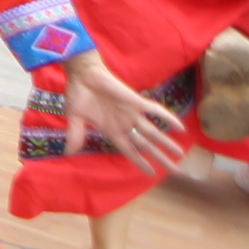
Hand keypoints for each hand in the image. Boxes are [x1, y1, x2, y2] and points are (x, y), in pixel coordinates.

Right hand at [60, 49, 185, 174]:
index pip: (130, 151)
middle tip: (176, 171)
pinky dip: (168, 118)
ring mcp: (132, 114)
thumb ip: (75, 135)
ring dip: (166, 143)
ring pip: (153, 132)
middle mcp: (125, 125)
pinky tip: (180, 128)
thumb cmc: (78, 95)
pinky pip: (156, 111)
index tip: (152, 174)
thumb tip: (68, 153)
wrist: (83, 74)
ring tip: (180, 154)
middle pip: (146, 145)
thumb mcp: (75, 117)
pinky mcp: (136, 102)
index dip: (141, 162)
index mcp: (112, 131)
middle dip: (160, 158)